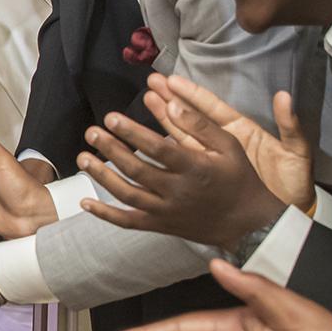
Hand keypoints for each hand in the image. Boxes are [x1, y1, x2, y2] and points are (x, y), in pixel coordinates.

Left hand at [77, 92, 286, 250]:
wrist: (248, 222)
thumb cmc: (238, 177)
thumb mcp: (229, 146)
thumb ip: (199, 126)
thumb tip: (171, 105)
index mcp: (196, 168)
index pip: (158, 149)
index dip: (132, 133)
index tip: (111, 118)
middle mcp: (178, 191)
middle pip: (137, 170)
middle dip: (111, 150)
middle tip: (91, 132)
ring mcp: (167, 211)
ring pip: (127, 195)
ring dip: (102, 176)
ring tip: (82, 158)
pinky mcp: (161, 225)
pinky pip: (129, 222)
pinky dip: (105, 215)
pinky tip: (86, 202)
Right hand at [147, 74, 314, 209]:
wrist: (286, 217)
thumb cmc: (294, 182)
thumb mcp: (296, 152)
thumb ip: (289, 125)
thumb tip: (285, 96)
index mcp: (243, 130)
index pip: (212, 107)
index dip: (192, 94)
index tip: (172, 80)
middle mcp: (222, 142)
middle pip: (191, 117)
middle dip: (170, 100)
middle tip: (151, 84)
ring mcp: (211, 160)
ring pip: (181, 136)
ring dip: (163, 120)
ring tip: (146, 102)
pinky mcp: (205, 178)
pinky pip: (181, 162)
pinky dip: (164, 152)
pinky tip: (148, 144)